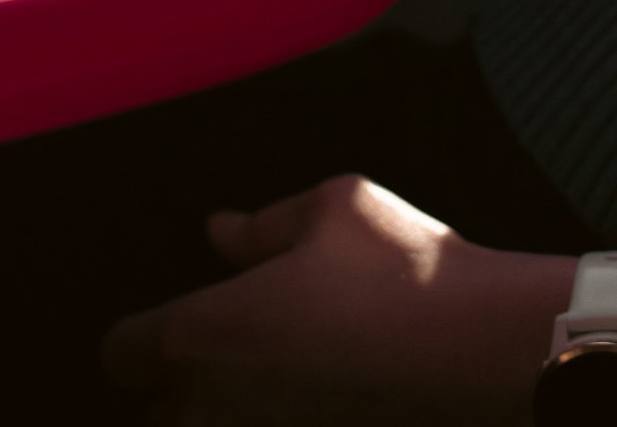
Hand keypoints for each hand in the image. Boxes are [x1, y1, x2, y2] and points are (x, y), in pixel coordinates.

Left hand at [100, 178, 563, 424]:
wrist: (494, 351)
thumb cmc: (408, 273)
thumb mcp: (331, 211)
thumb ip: (260, 227)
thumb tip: (218, 232)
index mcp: (206, 333)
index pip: (121, 355)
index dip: (138, 341)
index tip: (166, 331)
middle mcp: (222, 404)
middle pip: (162, 415)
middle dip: (182, 392)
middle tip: (230, 359)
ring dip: (228, 413)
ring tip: (271, 383)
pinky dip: (278, 423)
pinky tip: (314, 402)